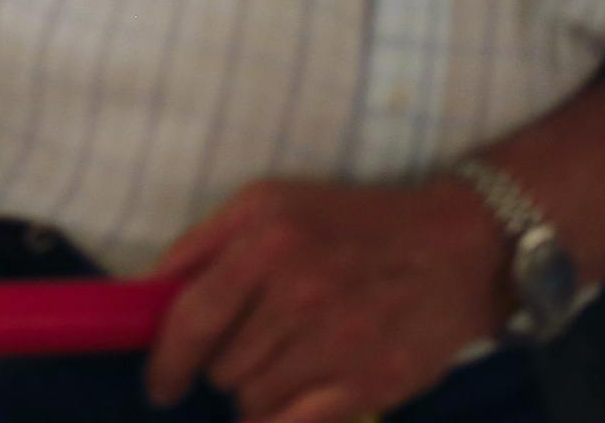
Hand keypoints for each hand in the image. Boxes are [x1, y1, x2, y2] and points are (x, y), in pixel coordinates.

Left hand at [144, 178, 506, 422]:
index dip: (165, 361)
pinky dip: (282, 420)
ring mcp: (338, 343)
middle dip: (224, 365)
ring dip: (257, 393)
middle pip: (222, 368)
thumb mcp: (268, 203)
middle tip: (252, 347)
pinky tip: (290, 402)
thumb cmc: (350, 223)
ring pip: (255, 401)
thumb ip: (202, 245)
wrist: (457, 246)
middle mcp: (300, 292)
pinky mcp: (371, 383)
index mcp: (267, 241)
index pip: (192, 318)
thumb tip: (148, 294)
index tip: (160, 383)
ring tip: (284, 363)